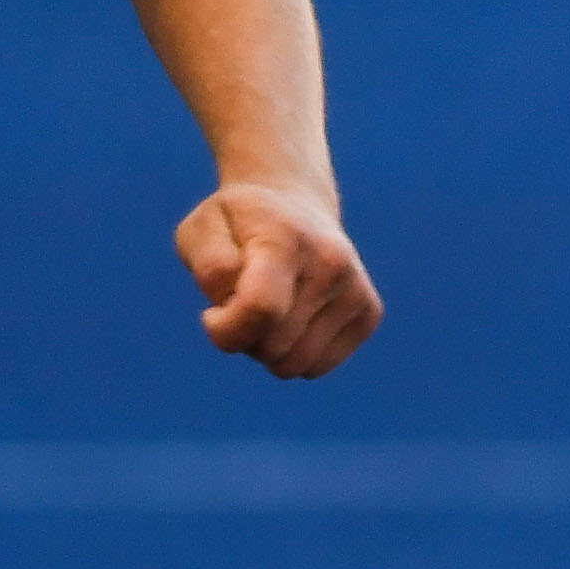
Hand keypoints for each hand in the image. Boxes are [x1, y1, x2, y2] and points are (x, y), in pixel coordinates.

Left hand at [178, 179, 379, 378]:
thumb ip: (211, 269)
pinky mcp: (369, 312)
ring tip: (267, 313)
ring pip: (295, 365)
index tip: (211, 314)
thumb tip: (238, 306)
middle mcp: (331, 263)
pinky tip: (292, 320)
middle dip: (244, 338)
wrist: (295, 201)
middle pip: (273, 347)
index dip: (224, 329)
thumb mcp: (199, 230)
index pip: (260, 310)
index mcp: (285, 238)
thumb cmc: (238, 224)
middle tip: (240, 305)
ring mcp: (356, 289)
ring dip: (269, 350)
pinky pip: (317, 367)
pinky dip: (295, 354)